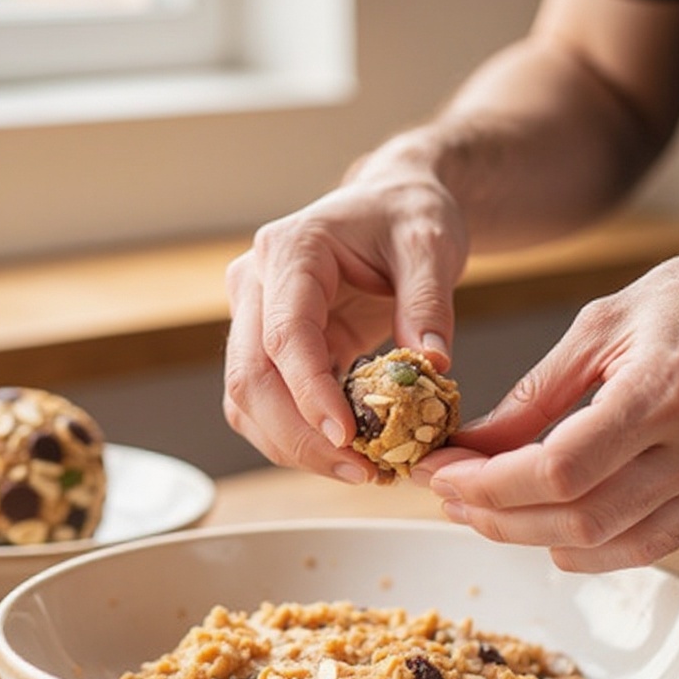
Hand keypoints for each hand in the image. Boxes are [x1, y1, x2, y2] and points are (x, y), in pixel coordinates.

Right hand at [224, 175, 467, 480]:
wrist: (390, 206)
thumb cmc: (407, 217)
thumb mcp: (431, 245)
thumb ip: (429, 303)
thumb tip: (432, 366)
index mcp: (290, 252)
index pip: (285, 336)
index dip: (310, 393)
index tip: (349, 438)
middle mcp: (256, 285)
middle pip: (250, 378)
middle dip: (300, 437)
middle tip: (360, 472)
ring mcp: (254, 320)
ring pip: (246, 403)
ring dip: (295, 448)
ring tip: (359, 471)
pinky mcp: (269, 350)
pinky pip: (266, 406)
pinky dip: (299, 439)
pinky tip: (346, 455)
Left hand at [414, 239, 678, 570]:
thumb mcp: (600, 325)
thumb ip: (534, 395)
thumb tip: (473, 445)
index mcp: (664, 390)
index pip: (560, 469)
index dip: (490, 484)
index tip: (442, 473)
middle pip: (578, 518)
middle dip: (497, 515)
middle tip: (449, 494)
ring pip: (608, 544)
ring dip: (532, 537)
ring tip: (485, 511)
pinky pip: (647, 546)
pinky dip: (587, 549)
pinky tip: (544, 531)